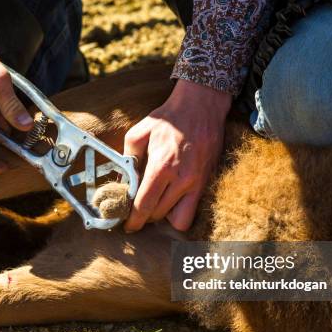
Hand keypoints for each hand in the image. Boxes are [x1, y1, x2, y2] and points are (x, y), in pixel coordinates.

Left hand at [123, 79, 231, 231]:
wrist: (201, 106)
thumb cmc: (168, 119)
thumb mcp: (138, 133)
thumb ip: (128, 159)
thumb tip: (123, 182)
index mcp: (162, 166)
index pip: (144, 206)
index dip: (133, 220)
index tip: (127, 225)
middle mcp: (182, 179)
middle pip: (158, 215)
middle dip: (144, 217)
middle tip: (138, 209)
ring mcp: (198, 183)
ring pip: (179, 221)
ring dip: (165, 217)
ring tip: (157, 205)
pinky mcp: (207, 182)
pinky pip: (193, 211)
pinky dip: (180, 211)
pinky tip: (171, 199)